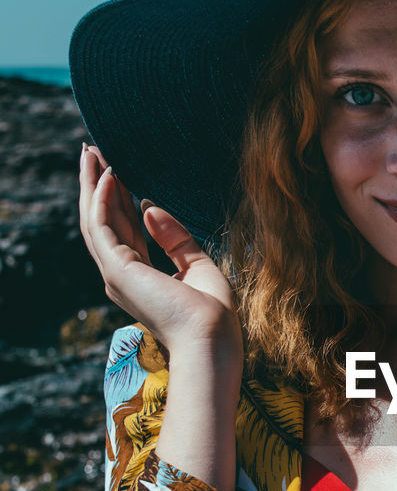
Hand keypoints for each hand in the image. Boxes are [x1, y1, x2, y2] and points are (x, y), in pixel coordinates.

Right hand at [78, 143, 242, 366]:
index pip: (123, 230)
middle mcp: (121, 276)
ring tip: (91, 151)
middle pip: (102, 221)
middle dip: (97, 185)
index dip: (118, 199)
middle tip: (92, 151)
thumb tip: (149, 206)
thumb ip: (174, 238)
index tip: (117, 170)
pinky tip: (109, 174)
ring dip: (92, 184)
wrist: (211, 340)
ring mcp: (116, 274)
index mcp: (140, 279)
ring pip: (94, 220)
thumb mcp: (197, 266)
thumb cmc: (211, 313)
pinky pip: (101, 226)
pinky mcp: (118, 269)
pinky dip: (103, 198)